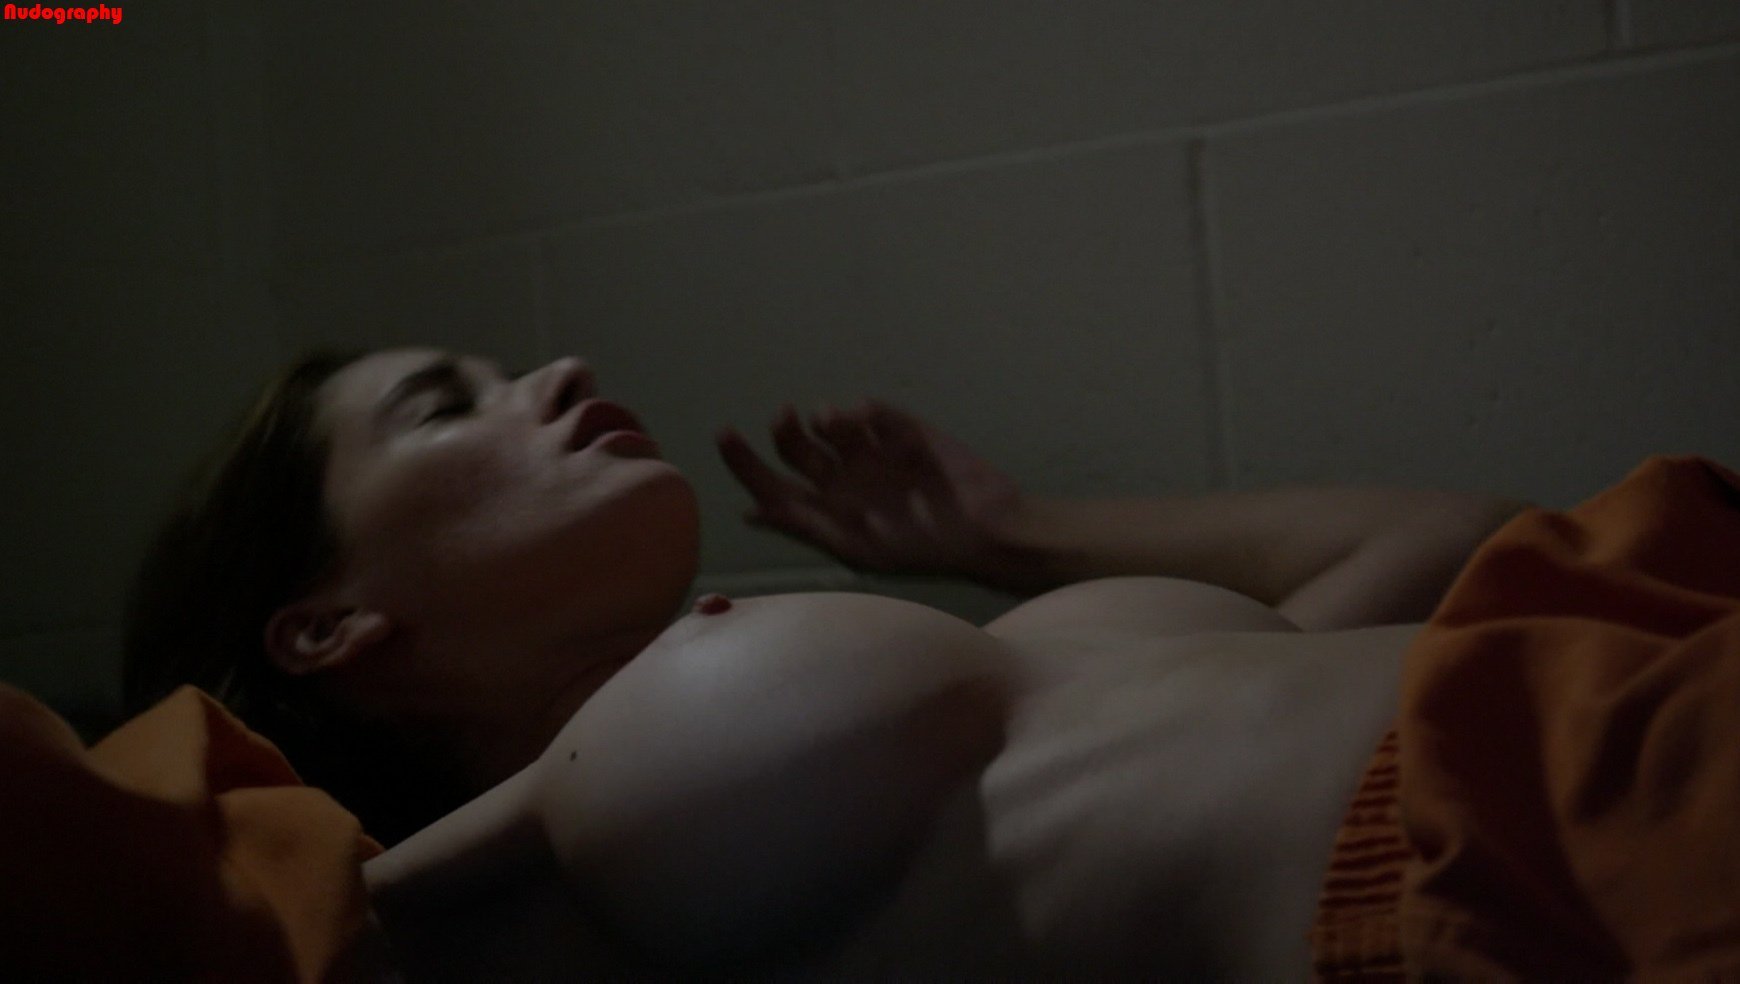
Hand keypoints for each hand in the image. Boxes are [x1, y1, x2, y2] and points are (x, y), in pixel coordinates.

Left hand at [716, 399, 1027, 578]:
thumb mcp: (855, 544)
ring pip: (831, 424)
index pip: (773, 485)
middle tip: (786, 418)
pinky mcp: (903, 431)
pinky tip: (863, 416)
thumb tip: (749, 511)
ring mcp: (873, 453)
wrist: (985, 529)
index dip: (746, 462)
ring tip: (830, 421)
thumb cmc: (920, 546)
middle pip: (796, 449)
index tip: (726, 433)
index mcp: (827, 511)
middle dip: (784, 432)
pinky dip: (861, 409)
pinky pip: (872, 411)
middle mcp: (844, 480)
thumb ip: (802, 523)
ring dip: (825, 419)